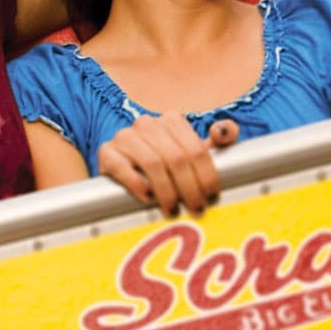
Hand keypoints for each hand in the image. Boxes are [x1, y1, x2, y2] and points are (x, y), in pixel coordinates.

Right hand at [96, 117, 238, 215]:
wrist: (123, 169)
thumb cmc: (164, 164)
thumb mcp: (192, 152)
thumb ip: (218, 140)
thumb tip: (224, 131)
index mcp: (172, 120)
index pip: (195, 149)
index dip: (207, 176)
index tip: (211, 196)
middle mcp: (147, 124)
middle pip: (177, 158)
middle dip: (190, 188)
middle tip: (195, 208)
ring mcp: (125, 137)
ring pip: (153, 163)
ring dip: (166, 190)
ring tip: (172, 208)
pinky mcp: (106, 152)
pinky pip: (123, 167)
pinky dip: (137, 184)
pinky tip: (147, 197)